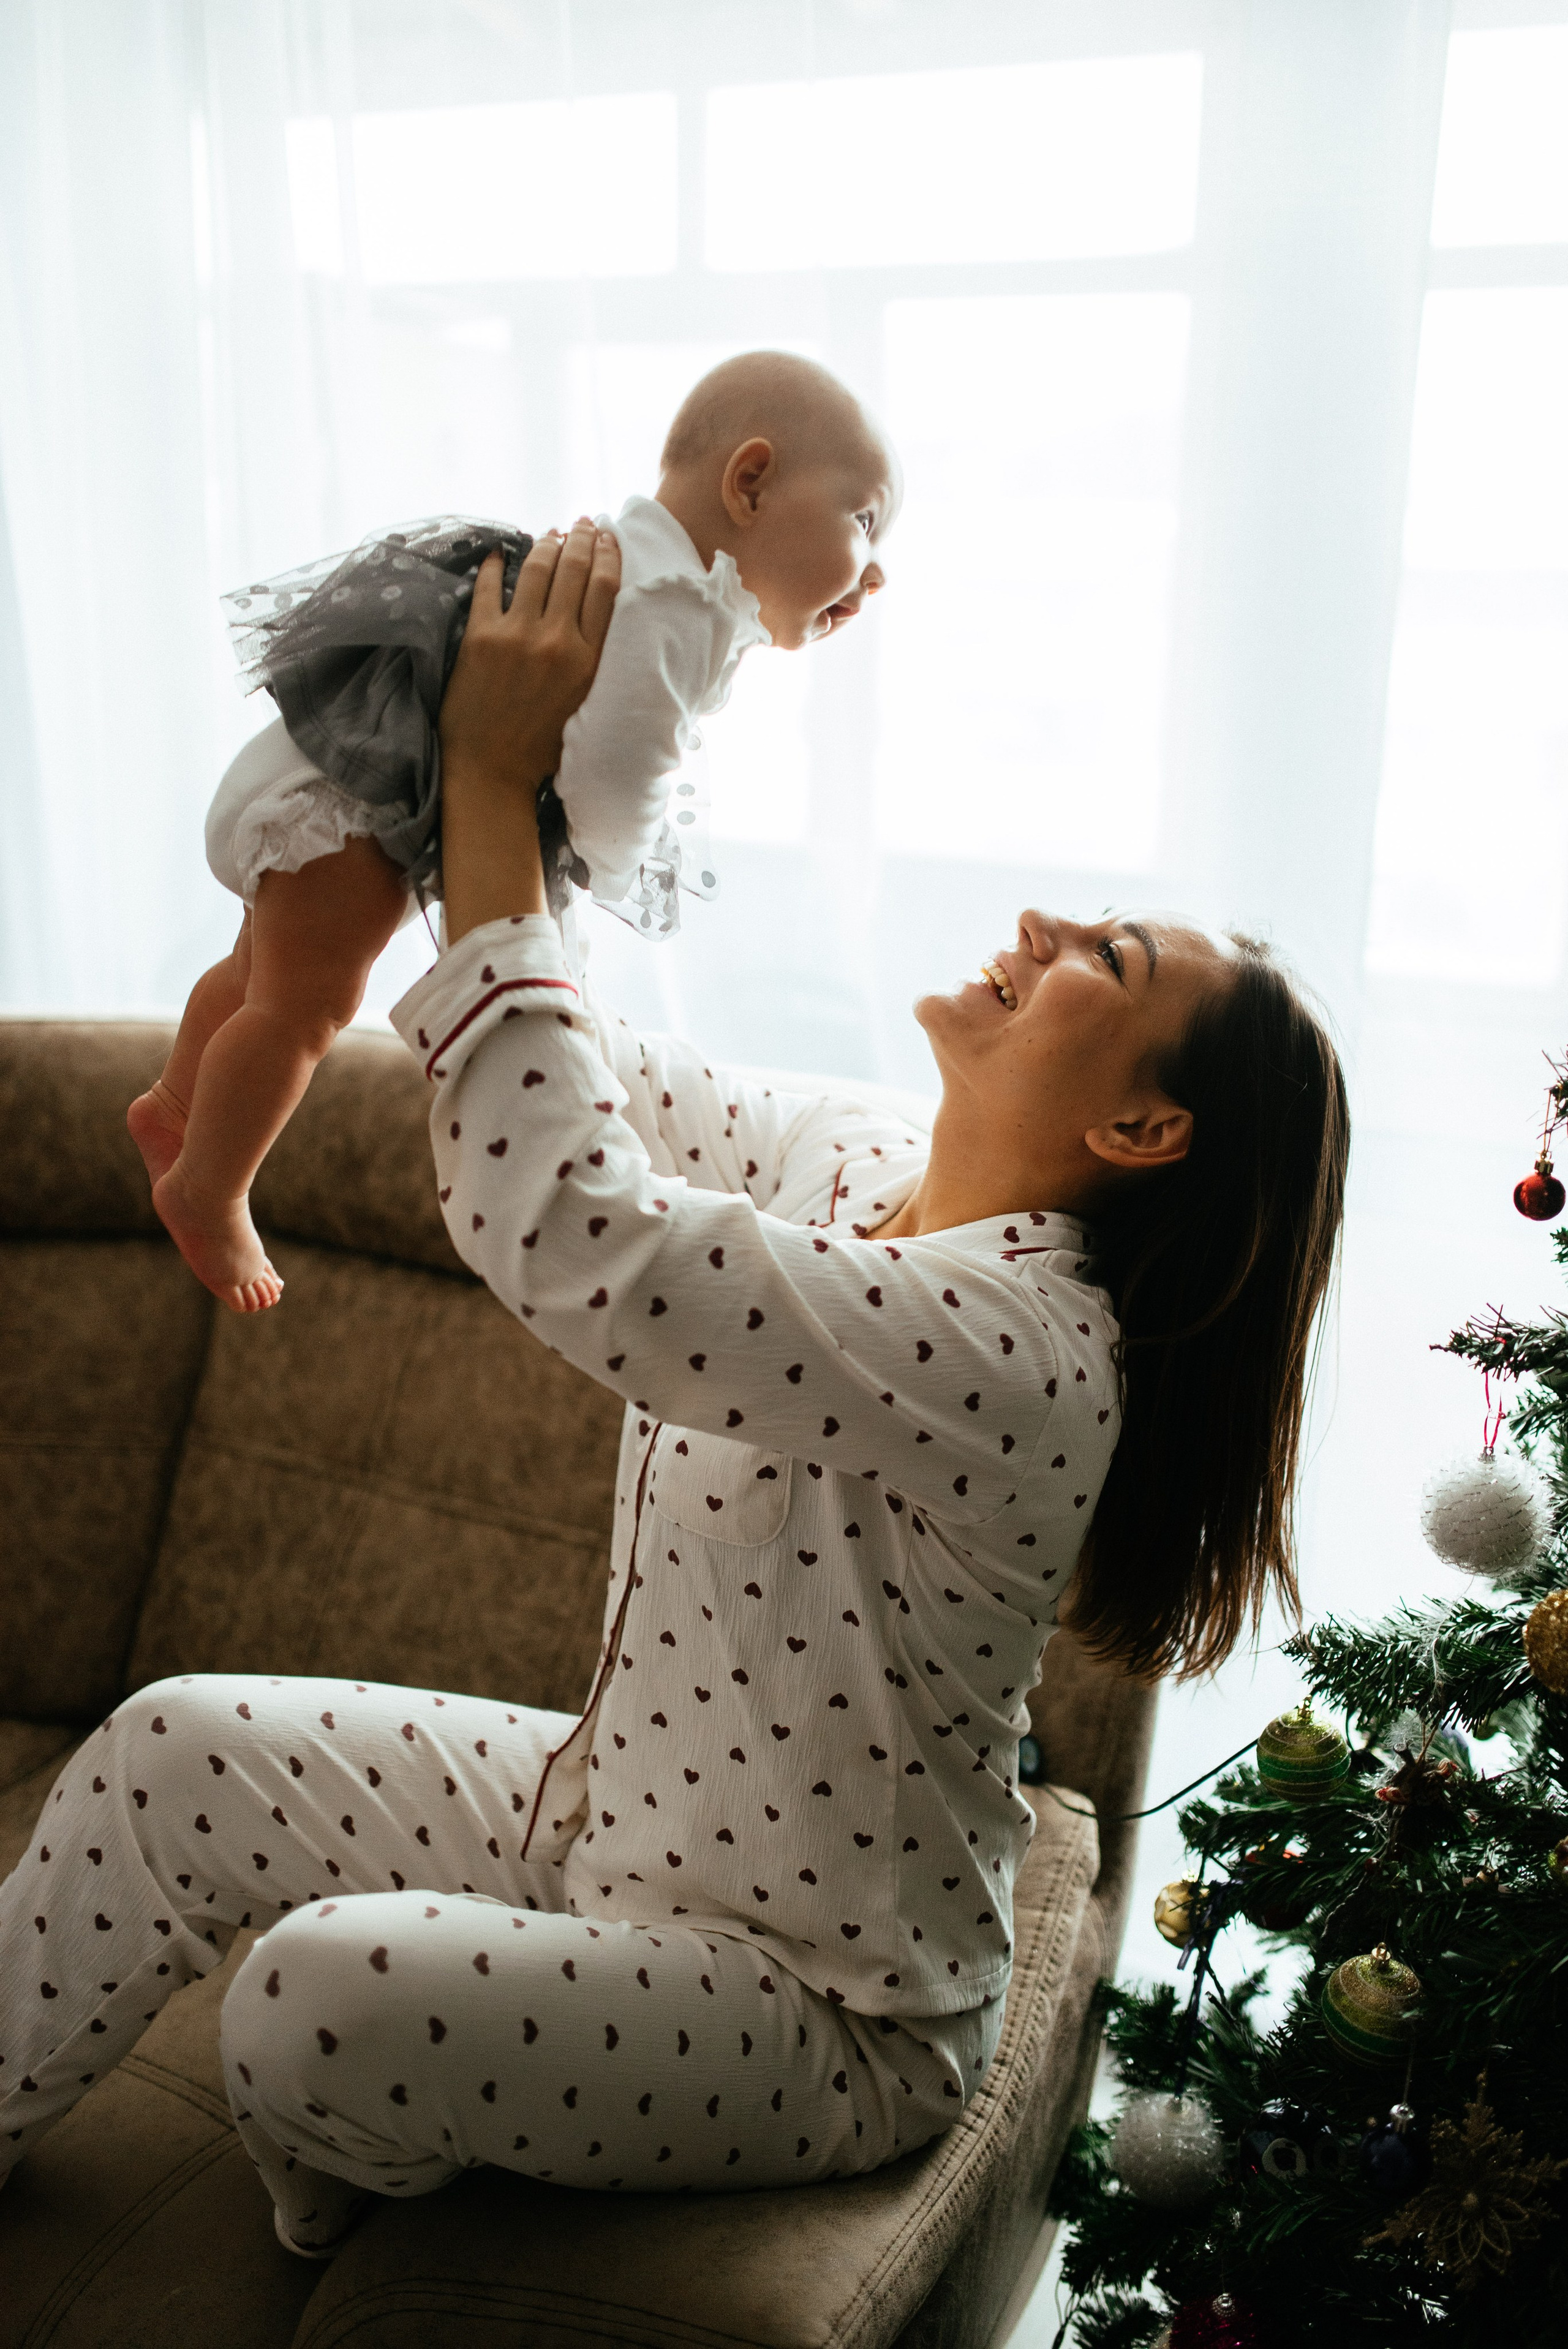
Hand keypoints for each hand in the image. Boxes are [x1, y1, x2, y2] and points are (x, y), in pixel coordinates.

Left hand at [438, 520, 619, 941]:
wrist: (490, 773)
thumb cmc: (541, 748)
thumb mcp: (584, 704)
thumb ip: (592, 661)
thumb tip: (594, 624)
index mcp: (588, 659)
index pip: (604, 588)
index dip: (607, 554)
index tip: (607, 537)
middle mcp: (556, 641)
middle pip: (573, 570)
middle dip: (580, 539)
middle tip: (581, 524)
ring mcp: (516, 636)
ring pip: (536, 569)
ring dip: (544, 544)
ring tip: (549, 534)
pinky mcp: (480, 639)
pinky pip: (487, 587)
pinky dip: (493, 565)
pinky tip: (498, 554)